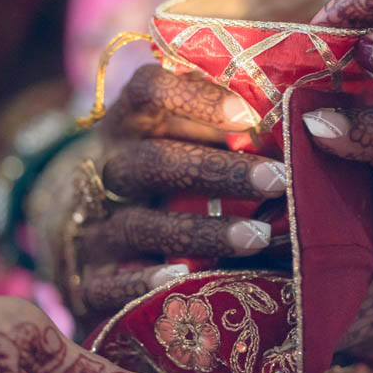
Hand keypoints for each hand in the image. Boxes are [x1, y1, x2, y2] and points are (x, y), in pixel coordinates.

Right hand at [58, 66, 285, 323]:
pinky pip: (111, 282)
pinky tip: (184, 278)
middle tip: (277, 178)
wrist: (77, 227)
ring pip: (141, 224)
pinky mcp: (88, 279)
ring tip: (259, 236)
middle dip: (218, 170)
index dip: (196, 98)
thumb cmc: (156, 172)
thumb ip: (218, 127)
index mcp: (130, 122)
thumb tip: (295, 124)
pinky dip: (145, 280)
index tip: (249, 115)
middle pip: (154, 161)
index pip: (148, 89)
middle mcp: (109, 168)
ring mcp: (94, 225)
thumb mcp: (174, 136)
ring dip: (203, 230)